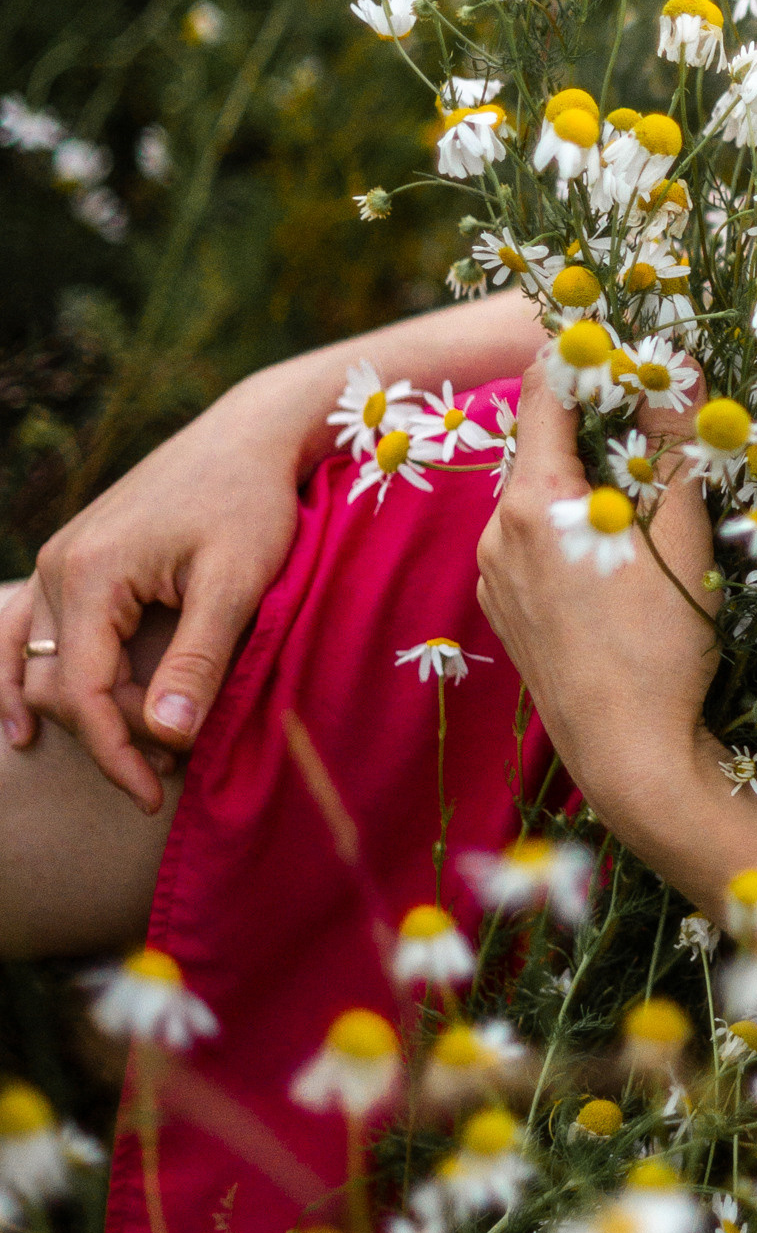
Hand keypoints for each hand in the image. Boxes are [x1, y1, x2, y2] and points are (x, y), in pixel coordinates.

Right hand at [0, 366, 322, 811]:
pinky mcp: (75, 555)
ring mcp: (60, 557)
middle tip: (168, 774)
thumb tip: (165, 735)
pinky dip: (27, 674)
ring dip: (72, 712)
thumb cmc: (252, 503)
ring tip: (119, 760)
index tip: (154, 796)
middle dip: (108, 734)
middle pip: (60, 681)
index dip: (116, 753)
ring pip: (42, 659)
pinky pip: (30, 626)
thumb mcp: (235, 583)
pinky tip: (28, 722)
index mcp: (92, 574)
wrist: (249, 436)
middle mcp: (60, 564)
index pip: (84, 692)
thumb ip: (199, 659)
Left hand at [473, 375, 722, 831]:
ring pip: (542, 496)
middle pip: (546, 443)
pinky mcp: (507, 611)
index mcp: (533, 500)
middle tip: (663, 430)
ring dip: (590, 482)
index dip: (589, 358)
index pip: (546, 388)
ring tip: (651, 507)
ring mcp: (494, 575)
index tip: (634, 351)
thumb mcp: (681, 532)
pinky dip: (574, 529)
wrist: (629, 755)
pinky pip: (535, 542)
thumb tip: (676, 364)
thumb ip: (676, 441)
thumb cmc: (660, 642)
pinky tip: (622, 561)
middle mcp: (496, 531)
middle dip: (602, 426)